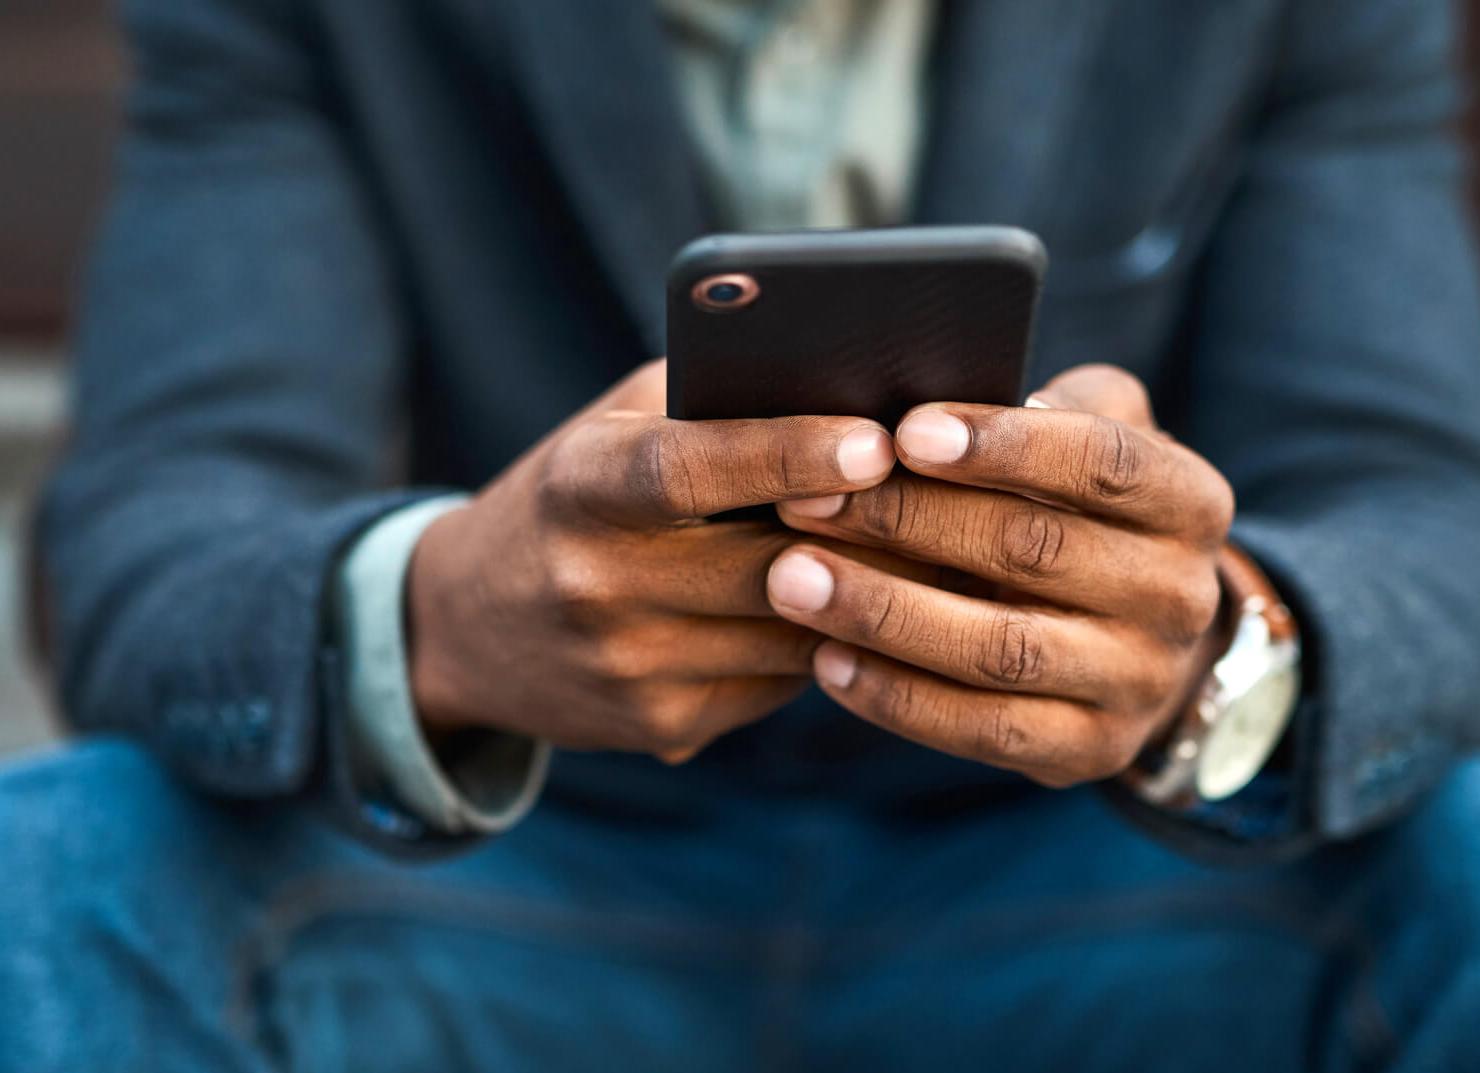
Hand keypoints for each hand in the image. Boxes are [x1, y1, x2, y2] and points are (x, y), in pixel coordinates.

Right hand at [406, 359, 906, 762]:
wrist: (465, 628)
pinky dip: (830, 641)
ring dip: (872, 595)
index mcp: (580, 488)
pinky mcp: (664, 728)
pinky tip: (863, 608)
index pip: (687, 471)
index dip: (783, 454)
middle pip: (766, 566)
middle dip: (872, 535)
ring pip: (795, 633)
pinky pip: (784, 682)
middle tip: (960, 498)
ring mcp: (630, 669)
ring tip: (940, 549)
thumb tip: (846, 383)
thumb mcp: (611, 429)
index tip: (874, 440)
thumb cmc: (575, 498)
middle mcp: (596, 585)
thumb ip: (708, 404)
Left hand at [766, 364, 1235, 787]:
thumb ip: (1048, 404)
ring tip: (792, 581)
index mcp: (1189, 500)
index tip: (905, 432)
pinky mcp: (1090, 752)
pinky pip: (984, 729)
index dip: (1003, 445)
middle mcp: (1179, 595)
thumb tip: (929, 396)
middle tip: (806, 500)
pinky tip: (826, 660)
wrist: (1145, 641)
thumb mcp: (1097, 436)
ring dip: (885, 613)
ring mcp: (1139, 682)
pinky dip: (898, 696)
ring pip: (1001, 649)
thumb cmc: (1084, 509)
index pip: (1103, 462)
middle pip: (1033, 549)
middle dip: (907, 521)